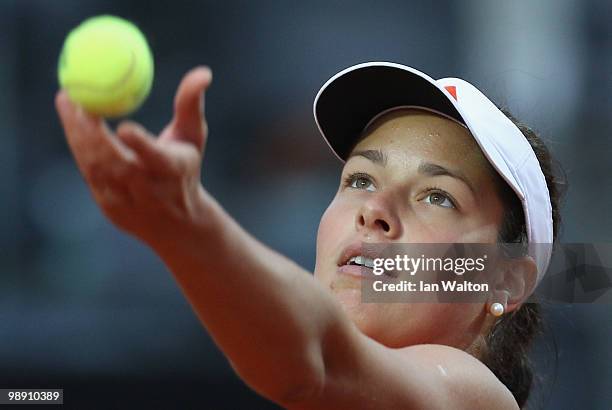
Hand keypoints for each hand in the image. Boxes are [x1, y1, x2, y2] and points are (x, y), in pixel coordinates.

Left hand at [55, 66, 213, 245]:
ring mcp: (128, 202)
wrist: (177, 222)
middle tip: (80, 96)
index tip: (124, 127)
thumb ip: (191, 104)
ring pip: (95, 166)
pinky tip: (72, 119)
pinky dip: (77, 144)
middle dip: (92, 131)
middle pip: (116, 163)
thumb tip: (203, 73)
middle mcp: (151, 191)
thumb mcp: (193, 136)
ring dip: (77, 133)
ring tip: (68, 99)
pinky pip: (88, 171)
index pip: (156, 158)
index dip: (141, 145)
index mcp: (174, 172)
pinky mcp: (109, 207)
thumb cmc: (186, 168)